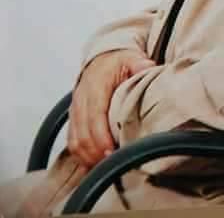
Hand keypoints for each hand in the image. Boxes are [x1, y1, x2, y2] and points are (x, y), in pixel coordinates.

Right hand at [67, 50, 154, 167]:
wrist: (101, 59)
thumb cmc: (118, 62)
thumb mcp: (130, 58)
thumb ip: (139, 64)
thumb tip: (147, 67)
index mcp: (95, 85)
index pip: (94, 115)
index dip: (101, 136)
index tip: (112, 151)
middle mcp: (81, 98)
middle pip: (82, 133)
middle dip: (96, 153)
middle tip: (114, 166)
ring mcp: (75, 110)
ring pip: (75, 141)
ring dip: (88, 157)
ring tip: (106, 168)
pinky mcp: (74, 119)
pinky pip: (72, 142)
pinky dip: (82, 156)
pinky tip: (95, 165)